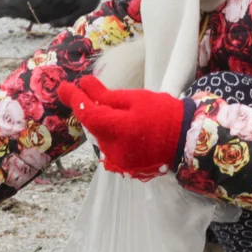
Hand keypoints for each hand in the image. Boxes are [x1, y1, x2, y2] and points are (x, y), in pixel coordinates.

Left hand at [58, 75, 188, 179]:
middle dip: (92, 110)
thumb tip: (83, 84)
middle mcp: (114, 150)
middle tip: (95, 94)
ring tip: (122, 113)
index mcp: (119, 130)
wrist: (187, 139)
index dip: (74, 99)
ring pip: (100, 137)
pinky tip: (125, 127)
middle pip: (93, 126)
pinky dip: (112, 135)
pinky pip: (109, 146)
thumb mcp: (135, 98)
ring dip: (103, 123)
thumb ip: (105, 95)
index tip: (64, 88)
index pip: (87, 114)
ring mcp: (119, 161)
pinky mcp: (124, 167)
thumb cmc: (163, 114)